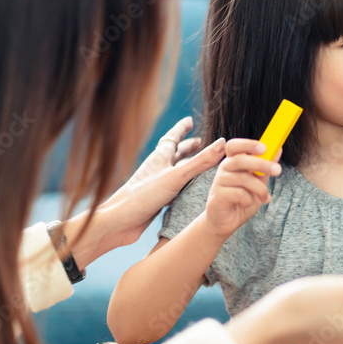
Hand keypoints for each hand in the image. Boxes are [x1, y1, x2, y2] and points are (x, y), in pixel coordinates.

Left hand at [64, 117, 227, 266]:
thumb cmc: (143, 196)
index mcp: (160, 158)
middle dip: (188, 147)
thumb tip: (223, 144)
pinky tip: (190, 189)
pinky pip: (175, 187)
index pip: (173, 137)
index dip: (182, 129)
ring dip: (187, 165)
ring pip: (175, 171)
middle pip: (175, 153)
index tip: (190, 121)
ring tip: (199, 164)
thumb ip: (200, 162)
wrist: (119, 222)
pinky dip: (184, 184)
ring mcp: (157, 184)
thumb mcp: (176, 176)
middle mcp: (158, 168)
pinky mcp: (158, 200)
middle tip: (201, 142)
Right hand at [203, 139, 281, 238]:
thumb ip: (265, 168)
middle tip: (278, 170)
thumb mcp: (258, 183)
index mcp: (232, 162)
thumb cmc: (241, 200)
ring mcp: (219, 182)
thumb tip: (278, 149)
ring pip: (243, 178)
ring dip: (260, 189)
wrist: (225, 223)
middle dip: (261, 164)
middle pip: (240, 159)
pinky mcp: (218, 196)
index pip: (234, 145)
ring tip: (265, 197)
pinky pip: (239, 194)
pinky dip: (248, 200)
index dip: (248, 144)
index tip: (265, 147)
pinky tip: (246, 204)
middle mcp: (224, 169)